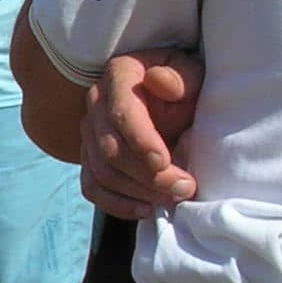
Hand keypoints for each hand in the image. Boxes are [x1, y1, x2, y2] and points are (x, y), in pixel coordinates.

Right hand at [81, 48, 203, 219]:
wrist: (172, 97)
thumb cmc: (185, 84)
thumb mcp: (191, 73)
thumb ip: (179, 77)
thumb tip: (160, 82)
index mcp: (118, 77)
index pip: (121, 113)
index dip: (140, 140)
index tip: (165, 162)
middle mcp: (96, 105)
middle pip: (109, 150)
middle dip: (147, 175)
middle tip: (186, 186)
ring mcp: (89, 134)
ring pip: (101, 173)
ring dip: (138, 192)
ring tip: (174, 197)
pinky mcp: (91, 158)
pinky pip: (92, 187)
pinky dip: (117, 204)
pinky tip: (147, 209)